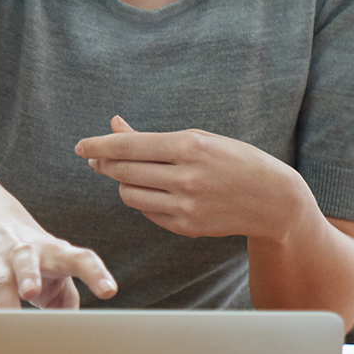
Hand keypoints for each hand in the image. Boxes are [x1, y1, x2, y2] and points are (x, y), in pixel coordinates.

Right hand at [0, 212, 115, 308]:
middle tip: (32, 293)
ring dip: (4, 298)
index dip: (95, 274)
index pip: (80, 259)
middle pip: (28, 263)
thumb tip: (71, 330)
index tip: (108, 291)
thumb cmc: (34, 256)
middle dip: (29, 277)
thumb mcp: (57, 270)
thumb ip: (68, 299)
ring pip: (0, 282)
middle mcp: (26, 253)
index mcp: (55, 252)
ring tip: (8, 315)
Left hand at [75, 116, 303, 240]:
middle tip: (96, 158)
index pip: (128, 146)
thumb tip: (114, 126)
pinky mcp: (186, 227)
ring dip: (123, 183)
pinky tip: (155, 191)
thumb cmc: (234, 160)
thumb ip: (153, 137)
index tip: (81, 146)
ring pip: (129, 194)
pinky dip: (144, 200)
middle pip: (123, 171)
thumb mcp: (198, 138)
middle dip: (105, 163)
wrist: (272, 199)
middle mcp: (185, 177)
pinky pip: (147, 212)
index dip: (98, 145)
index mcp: (189, 147)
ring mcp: (186, 206)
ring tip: (133, 173)